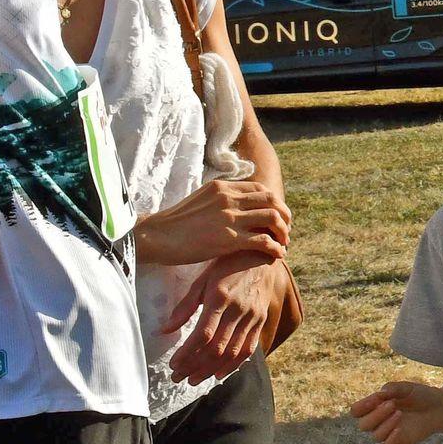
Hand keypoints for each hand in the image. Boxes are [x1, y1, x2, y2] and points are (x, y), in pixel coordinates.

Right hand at [135, 174, 288, 266]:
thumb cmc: (175, 223)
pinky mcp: (229, 239)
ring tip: (283, 243)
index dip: (275, 202)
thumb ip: (221, 200)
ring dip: (283, 232)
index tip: (278, 215)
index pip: (260, 189)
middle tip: (286, 231)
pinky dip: (276, 248)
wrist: (156, 236)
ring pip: (273, 218)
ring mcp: (230, 217)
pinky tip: (277, 255)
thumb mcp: (201, 200)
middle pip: (272, 201)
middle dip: (285, 216)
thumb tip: (238, 206)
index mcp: (223, 187)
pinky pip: (264, 241)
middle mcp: (229, 198)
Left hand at [166, 252, 290, 376]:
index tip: (173, 364)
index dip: (187, 353)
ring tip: (194, 379)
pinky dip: (233, 365)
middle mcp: (238, 310)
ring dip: (211, 369)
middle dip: (195, 366)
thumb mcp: (202, 280)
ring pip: (232, 352)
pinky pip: (248, 349)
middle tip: (178, 377)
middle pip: (216, 348)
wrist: (262, 256)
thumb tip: (165, 330)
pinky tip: (219, 373)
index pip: (203, 334)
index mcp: (220, 298)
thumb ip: (185, 306)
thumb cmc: (227, 265)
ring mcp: (252, 317)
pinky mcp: (260, 321)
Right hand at [357, 376, 442, 443]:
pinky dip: (390, 441)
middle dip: (376, 415)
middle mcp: (378, 421)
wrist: (441, 406)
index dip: (361, 406)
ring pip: (376, 436)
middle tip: (392, 405)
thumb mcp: (407, 388)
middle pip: (363, 425)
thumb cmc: (421, 395)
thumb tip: (381, 394)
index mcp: (375, 406)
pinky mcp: (399, 442)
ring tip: (400, 413)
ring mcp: (388, 433)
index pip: (356, 411)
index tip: (375, 399)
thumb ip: (393, 388)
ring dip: (386, 424)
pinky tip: (399, 430)